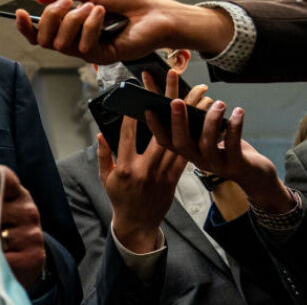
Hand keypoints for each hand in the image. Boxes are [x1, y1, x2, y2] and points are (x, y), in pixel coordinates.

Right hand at [15, 0, 234, 63]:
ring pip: (61, 43)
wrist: (154, 12)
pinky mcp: (101, 57)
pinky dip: (91, 25)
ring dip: (75, 20)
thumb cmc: (127, 2)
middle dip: (51, 17)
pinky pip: (83, 46)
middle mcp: (75, 41)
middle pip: (44, 40)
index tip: (20, 12)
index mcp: (70, 26)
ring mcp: (87, 51)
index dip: (25, 26)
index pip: (38, 34)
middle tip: (68, 2)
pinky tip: (103, 14)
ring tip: (93, 6)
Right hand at [98, 70, 188, 253]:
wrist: (138, 222)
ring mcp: (164, 173)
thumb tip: (102, 135)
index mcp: (127, 167)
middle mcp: (147, 168)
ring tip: (202, 97)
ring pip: (180, 140)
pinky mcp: (175, 177)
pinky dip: (196, 137)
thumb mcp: (105, 178)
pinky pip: (187, 154)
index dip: (136, 114)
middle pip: (161, 131)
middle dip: (170, 105)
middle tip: (178, 84)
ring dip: (192, 117)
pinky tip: (205, 122)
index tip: (140, 95)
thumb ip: (105, 155)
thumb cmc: (120, 198)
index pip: (130, 135)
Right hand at [145, 97, 292, 212]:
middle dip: (178, 122)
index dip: (156, 128)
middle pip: (182, 144)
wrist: (255, 176)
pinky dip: (235, 126)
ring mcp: (217, 165)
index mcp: (189, 153)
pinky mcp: (236, 165)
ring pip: (207, 144)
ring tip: (219, 103)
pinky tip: (238, 112)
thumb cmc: (229, 151)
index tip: (149, 110)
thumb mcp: (211, 138)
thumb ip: (198, 126)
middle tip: (176, 101)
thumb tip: (185, 101)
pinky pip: (233, 145)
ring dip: (211, 121)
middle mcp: (199, 160)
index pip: (166, 142)